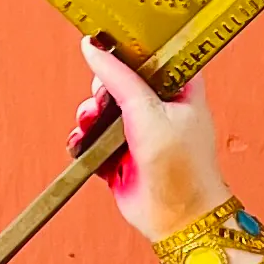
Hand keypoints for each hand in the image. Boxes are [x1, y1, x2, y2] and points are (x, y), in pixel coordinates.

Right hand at [74, 39, 229, 240]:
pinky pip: (93, 136)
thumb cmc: (180, 166)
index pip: (154, 53)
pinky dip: (84, 139)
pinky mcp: (120, 153)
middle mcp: (160, 106)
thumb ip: (119, 77)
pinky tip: (83, 144)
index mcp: (180, 87)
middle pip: (118, 79)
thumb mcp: (148, 111)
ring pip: (102, 107)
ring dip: (89, 115)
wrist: (177, 217)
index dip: (130, 49)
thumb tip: (92, 47)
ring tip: (90, 126)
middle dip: (102, 90)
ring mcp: (139, 130)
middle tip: (103, 102)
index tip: (107, 47)